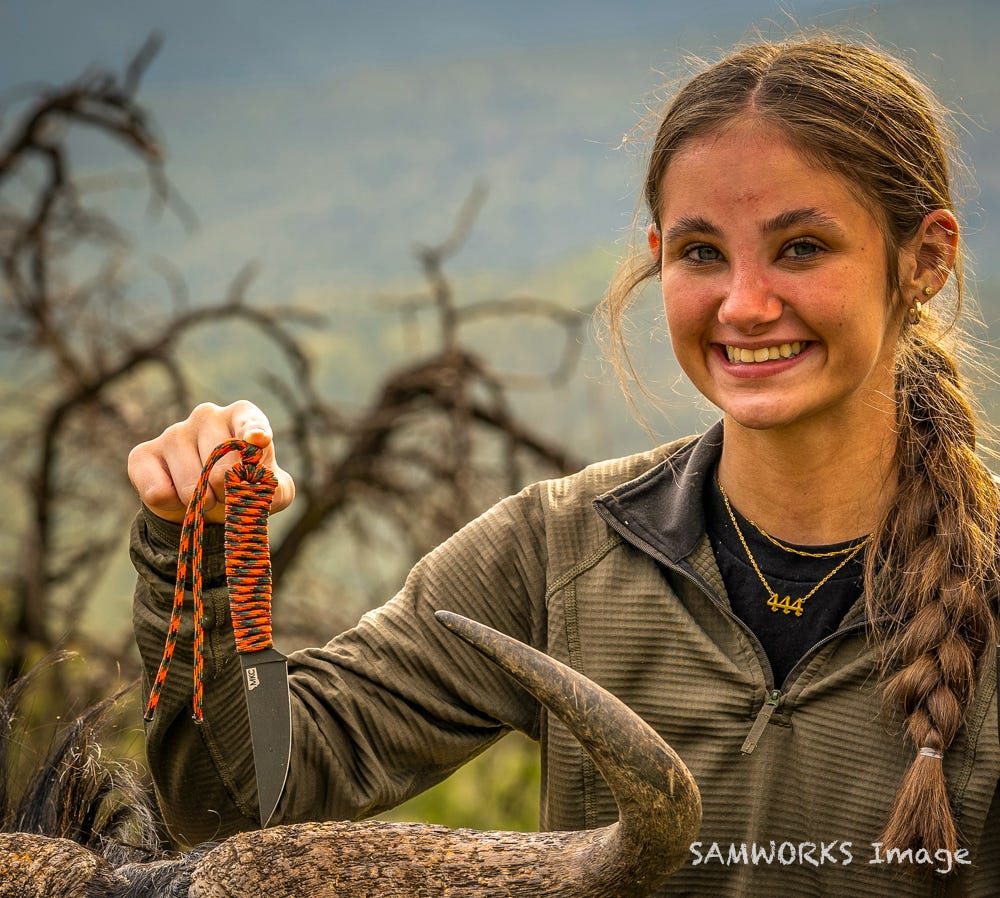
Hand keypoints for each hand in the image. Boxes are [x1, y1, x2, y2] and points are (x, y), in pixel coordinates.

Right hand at [128, 401, 294, 523]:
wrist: (203, 506)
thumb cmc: (242, 488)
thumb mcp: (271, 492)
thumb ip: (275, 489)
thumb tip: (260, 488)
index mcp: (240, 417)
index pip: (249, 419)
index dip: (253, 430)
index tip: (259, 440)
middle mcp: (207, 416)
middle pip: (220, 463)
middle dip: (226, 491)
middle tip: (225, 495)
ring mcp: (173, 432)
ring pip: (190, 484)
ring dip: (201, 502)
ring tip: (205, 497)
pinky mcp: (142, 454)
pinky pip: (157, 492)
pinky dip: (171, 506)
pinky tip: (176, 497)